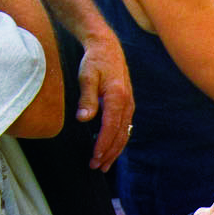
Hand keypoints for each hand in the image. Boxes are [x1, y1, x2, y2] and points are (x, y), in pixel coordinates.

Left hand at [75, 29, 134, 169]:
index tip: (94, 158)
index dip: (103, 145)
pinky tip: (111, 149)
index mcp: (117, 96)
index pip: (111, 127)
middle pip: (120, 135)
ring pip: (124, 133)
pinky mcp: (128, 105)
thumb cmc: (94, 61)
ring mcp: (129, 104)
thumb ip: (86, 98)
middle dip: (109, 153)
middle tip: (97, 167)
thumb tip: (84, 119)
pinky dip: (118, 141)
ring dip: (114, 151)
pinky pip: (125, 127)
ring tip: (104, 164)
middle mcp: (127, 103)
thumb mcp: (86, 76)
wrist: (107, 47)